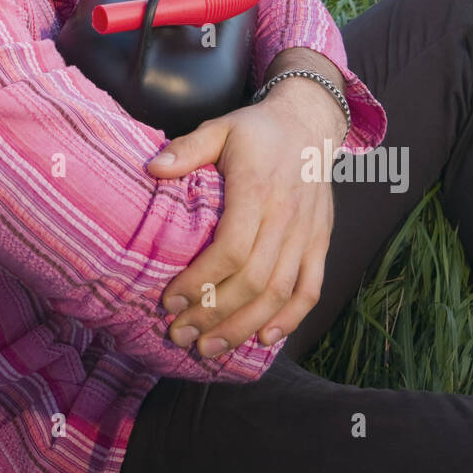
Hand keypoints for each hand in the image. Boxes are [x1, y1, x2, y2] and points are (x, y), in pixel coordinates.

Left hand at [146, 83, 339, 357]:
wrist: (310, 124)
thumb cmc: (257, 131)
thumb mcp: (220, 129)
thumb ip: (187, 149)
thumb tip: (151, 168)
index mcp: (257, 190)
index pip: (231, 249)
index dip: (200, 281)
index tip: (169, 301)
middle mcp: (286, 217)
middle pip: (253, 280)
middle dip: (214, 315)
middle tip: (181, 336)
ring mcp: (307, 234)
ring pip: (280, 292)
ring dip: (244, 327)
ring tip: (210, 348)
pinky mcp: (320, 242)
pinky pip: (310, 289)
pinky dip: (290, 319)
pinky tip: (263, 338)